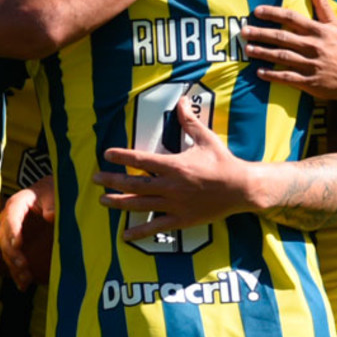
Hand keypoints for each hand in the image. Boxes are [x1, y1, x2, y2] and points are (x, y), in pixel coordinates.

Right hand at [0, 176, 53, 290]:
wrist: (53, 195)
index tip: (18, 243)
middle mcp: (11, 218)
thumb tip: (49, 215)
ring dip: (14, 266)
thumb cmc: (53, 191)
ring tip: (26, 278)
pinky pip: (13, 259)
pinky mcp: (18, 244)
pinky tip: (23, 285)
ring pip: (7, 251)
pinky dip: (17, 273)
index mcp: (18, 203)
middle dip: (12, 252)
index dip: (13, 230)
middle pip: (5, 236)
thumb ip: (52, 202)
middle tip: (22, 264)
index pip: (11, 216)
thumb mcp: (55, 192)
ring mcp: (13, 233)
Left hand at [94, 99, 247, 240]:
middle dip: (112, 180)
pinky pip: (156, 227)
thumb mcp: (206, 138)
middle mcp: (171, 186)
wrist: (241, 189)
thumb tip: (182, 100)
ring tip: (102, 200)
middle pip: (134, 184)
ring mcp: (174, 205)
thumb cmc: (223, 162)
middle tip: (95, 178)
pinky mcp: (181, 220)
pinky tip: (125, 235)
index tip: (107, 154)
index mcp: (175, 166)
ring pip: (140, 204)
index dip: (122, 157)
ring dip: (119, 202)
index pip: (142, 161)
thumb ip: (189, 121)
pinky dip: (140, 231)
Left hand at [239, 0, 336, 100]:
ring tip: (248, 49)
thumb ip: (323, 6)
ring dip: (263, 53)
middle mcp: (314, 46)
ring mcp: (311, 65)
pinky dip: (273, 75)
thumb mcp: (335, 26)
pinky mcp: (309, 82)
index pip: (292, 18)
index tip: (257, 11)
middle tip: (244, 31)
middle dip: (261, 33)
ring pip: (282, 57)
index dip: (273, 13)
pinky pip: (288, 78)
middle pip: (283, 37)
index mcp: (319, 31)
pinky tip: (259, 72)